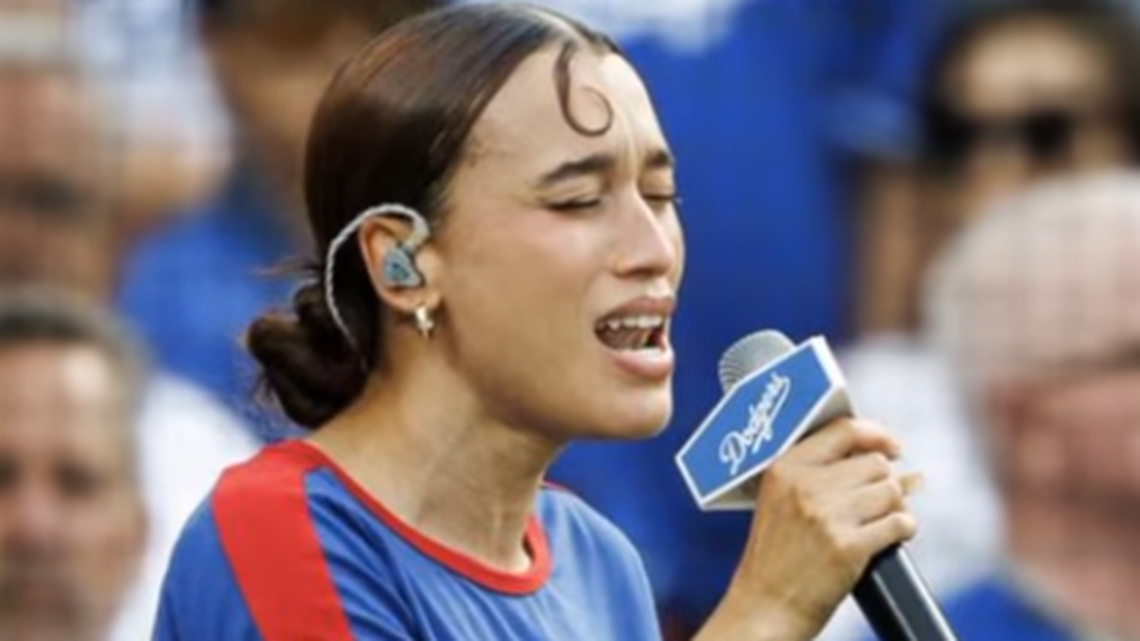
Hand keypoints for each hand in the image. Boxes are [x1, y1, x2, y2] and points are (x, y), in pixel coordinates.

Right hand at [696, 418, 921, 639]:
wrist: (765, 606)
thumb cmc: (776, 556)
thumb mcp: (780, 500)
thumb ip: (823, 472)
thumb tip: (891, 457)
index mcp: (785, 468)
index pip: (844, 430)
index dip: (877, 434)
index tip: (893, 447)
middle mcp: (805, 486)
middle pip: (875, 463)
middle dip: (886, 481)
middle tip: (881, 500)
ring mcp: (827, 516)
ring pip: (891, 491)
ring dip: (896, 505)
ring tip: (883, 519)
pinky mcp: (848, 547)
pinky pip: (898, 523)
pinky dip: (904, 528)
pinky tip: (893, 534)